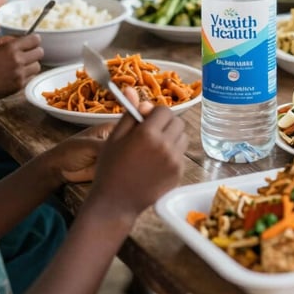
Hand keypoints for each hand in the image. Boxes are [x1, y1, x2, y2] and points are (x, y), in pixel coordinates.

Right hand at [0, 34, 43, 103]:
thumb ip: (7, 41)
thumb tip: (21, 38)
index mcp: (11, 48)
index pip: (35, 40)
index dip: (33, 40)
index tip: (30, 42)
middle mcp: (17, 61)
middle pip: (40, 53)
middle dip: (34, 52)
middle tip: (26, 53)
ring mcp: (19, 74)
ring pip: (37, 66)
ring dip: (31, 64)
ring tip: (20, 65)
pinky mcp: (18, 86)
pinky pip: (30, 77)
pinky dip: (26, 75)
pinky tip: (14, 74)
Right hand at [88, 87, 187, 218]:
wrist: (115, 203)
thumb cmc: (111, 168)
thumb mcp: (115, 137)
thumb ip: (129, 113)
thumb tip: (132, 90)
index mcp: (148, 133)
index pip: (164, 110)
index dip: (154, 113)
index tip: (145, 121)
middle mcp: (165, 145)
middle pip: (177, 122)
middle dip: (165, 123)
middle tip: (150, 133)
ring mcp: (174, 161)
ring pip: (182, 137)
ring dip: (172, 137)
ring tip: (154, 148)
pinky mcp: (178, 174)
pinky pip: (181, 155)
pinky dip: (173, 154)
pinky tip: (156, 162)